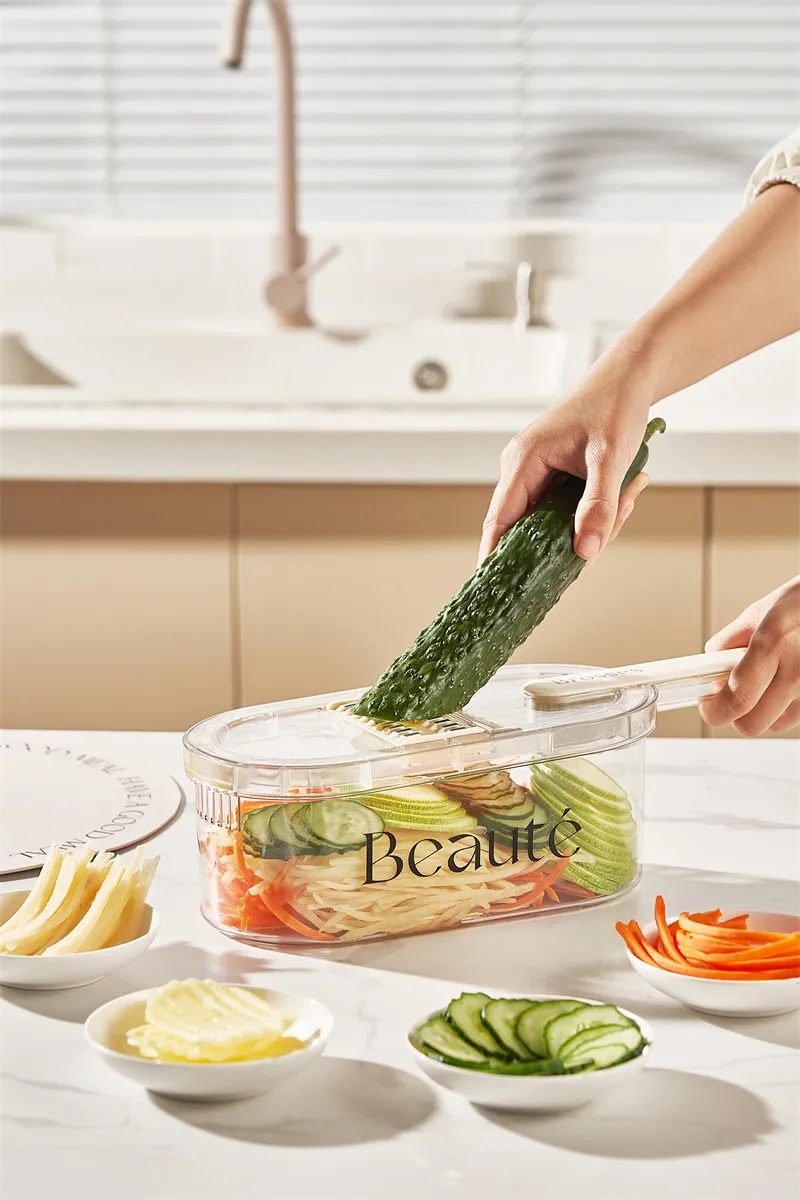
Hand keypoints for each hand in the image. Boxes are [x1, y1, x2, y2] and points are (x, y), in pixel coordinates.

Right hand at [479, 352, 653, 562]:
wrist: (631, 377)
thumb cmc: (615, 404)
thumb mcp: (611, 459)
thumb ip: (599, 507)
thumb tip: (586, 553)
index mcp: (522, 461)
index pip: (499, 522)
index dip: (495, 558)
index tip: (494, 591)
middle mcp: (522, 469)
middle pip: (532, 528)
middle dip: (572, 536)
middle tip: (613, 522)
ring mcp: (538, 473)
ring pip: (556, 521)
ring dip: (594, 519)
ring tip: (627, 492)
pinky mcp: (555, 476)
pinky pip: (569, 509)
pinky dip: (597, 508)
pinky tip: (623, 490)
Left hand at [700, 577, 799, 734]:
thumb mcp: (762, 610)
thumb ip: (731, 640)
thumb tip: (710, 666)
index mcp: (774, 641)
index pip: (736, 696)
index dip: (715, 709)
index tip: (708, 705)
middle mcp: (799, 669)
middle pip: (752, 723)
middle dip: (735, 713)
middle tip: (732, 696)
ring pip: (776, 724)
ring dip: (764, 711)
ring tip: (768, 682)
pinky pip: (798, 716)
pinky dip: (787, 706)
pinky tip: (788, 682)